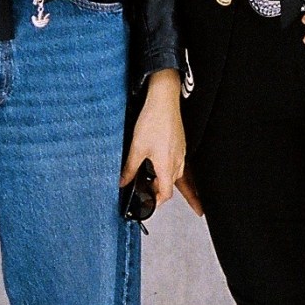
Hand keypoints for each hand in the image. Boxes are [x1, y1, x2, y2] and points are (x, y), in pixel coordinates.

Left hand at [120, 68, 189, 210]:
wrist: (164, 101)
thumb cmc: (154, 121)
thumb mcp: (136, 148)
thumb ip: (130, 168)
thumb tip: (123, 181)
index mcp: (167, 166)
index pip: (165, 194)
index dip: (157, 201)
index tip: (148, 203)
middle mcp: (177, 162)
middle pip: (172, 186)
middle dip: (160, 192)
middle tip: (149, 195)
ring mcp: (180, 153)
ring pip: (177, 176)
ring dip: (169, 183)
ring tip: (161, 188)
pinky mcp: (180, 145)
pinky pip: (180, 164)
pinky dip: (173, 172)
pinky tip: (166, 167)